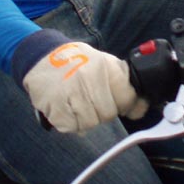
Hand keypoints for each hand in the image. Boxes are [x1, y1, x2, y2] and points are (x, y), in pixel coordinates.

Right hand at [21, 42, 148, 132]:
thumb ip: (122, 81)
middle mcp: (89, 78)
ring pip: (90, 123)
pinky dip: (68, 123)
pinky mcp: (55, 105)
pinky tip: (65, 108)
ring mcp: (71, 92)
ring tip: (76, 104)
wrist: (41, 56)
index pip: (127, 97)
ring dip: (84, 118)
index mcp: (105, 66)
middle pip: (108, 113)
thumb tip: (141, 107)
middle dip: (102, 112)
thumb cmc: (77, 62)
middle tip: (91, 101)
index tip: (119, 104)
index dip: (124, 104)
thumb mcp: (103, 61)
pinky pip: (71, 127)